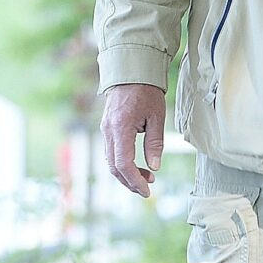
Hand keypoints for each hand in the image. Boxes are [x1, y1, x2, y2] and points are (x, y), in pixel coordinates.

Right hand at [101, 83, 167, 197]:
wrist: (130, 71)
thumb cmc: (146, 91)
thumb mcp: (157, 117)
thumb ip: (155, 143)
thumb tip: (154, 167)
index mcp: (120, 128)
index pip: (123, 164)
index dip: (134, 180)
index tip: (147, 190)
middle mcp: (108, 131)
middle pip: (114, 167)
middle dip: (130, 182)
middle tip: (147, 188)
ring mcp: (104, 130)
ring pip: (111, 161)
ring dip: (127, 174)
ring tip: (147, 176)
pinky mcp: (106, 129)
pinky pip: (111, 152)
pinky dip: (122, 163)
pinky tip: (137, 165)